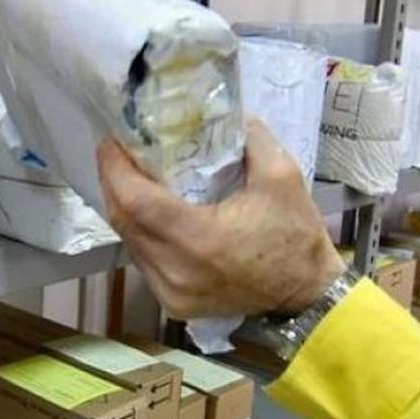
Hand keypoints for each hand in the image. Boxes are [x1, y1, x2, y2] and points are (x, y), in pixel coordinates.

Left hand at [97, 117, 345, 318]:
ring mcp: (171, 293)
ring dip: (126, 210)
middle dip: (115, 183)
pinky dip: (142, 236)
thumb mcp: (282, 175)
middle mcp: (176, 270)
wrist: (308, 294)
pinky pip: (144, 263)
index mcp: (199, 239)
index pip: (135, 201)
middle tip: (119, 153)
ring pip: (130, 243)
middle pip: (123, 221)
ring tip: (133, 178)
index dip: (115, 169)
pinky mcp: (174, 304)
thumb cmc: (296, 236)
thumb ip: (249, 137)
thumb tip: (222, 113)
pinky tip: (151, 215)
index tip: (111, 141)